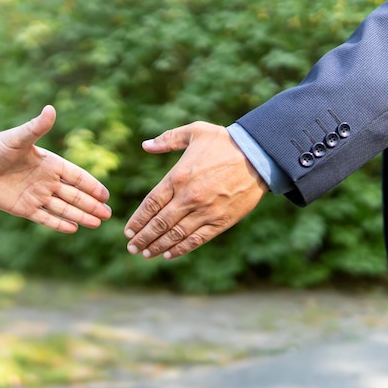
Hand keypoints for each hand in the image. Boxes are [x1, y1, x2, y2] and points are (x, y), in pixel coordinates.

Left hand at [0, 105, 110, 232]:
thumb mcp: (19, 138)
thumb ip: (37, 127)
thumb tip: (51, 109)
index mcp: (49, 164)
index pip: (77, 176)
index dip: (91, 185)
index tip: (106, 195)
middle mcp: (45, 180)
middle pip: (74, 195)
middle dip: (91, 205)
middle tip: (108, 214)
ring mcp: (35, 195)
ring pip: (63, 208)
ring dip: (80, 215)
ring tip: (96, 223)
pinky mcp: (23, 208)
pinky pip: (45, 218)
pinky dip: (59, 223)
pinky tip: (73, 228)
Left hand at [125, 121, 267, 258]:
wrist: (259, 156)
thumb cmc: (225, 142)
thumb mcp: (195, 132)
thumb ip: (168, 139)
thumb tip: (145, 145)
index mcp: (179, 176)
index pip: (151, 203)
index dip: (138, 220)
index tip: (128, 231)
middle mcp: (189, 197)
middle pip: (159, 223)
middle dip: (143, 238)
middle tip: (132, 248)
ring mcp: (205, 211)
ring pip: (175, 235)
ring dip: (158, 246)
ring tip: (146, 254)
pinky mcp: (221, 221)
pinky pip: (196, 240)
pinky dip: (181, 249)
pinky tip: (169, 255)